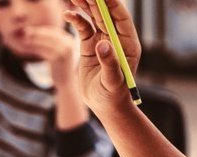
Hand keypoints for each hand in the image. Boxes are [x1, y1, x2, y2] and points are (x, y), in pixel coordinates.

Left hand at [24, 26, 77, 78]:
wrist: (66, 83)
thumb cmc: (59, 68)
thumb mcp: (57, 54)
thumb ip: (50, 44)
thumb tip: (35, 35)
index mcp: (69, 41)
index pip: (55, 31)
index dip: (42, 29)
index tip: (31, 29)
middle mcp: (69, 44)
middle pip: (51, 34)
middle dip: (37, 32)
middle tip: (25, 31)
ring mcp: (65, 51)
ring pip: (46, 41)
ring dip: (34, 39)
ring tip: (24, 39)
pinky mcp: (58, 58)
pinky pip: (44, 50)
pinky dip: (35, 48)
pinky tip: (27, 47)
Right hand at [61, 0, 140, 116]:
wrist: (105, 106)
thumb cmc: (114, 96)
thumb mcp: (113, 82)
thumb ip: (109, 63)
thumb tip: (102, 45)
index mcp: (128, 44)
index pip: (121, 18)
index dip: (112, 4)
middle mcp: (117, 39)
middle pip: (106, 13)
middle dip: (95, 0)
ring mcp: (102, 41)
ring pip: (94, 17)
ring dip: (84, 5)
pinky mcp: (90, 46)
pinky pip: (83, 28)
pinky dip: (76, 20)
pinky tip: (67, 14)